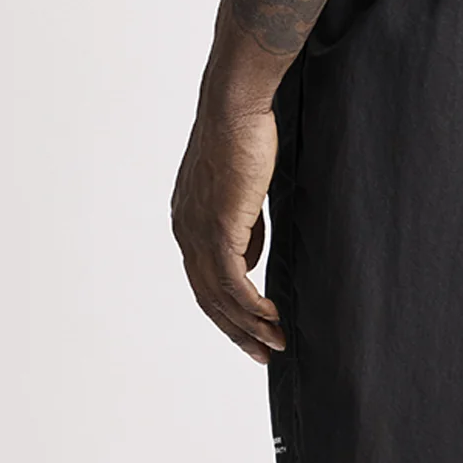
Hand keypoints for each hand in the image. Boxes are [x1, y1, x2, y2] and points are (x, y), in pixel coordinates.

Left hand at [171, 99, 285, 363]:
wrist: (235, 108)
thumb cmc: (244, 139)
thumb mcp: (244, 195)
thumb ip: (245, 230)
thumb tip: (250, 263)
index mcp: (188, 223)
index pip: (205, 281)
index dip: (229, 312)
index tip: (254, 332)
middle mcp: (186, 232)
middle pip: (208, 298)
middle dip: (238, 331)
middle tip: (265, 354)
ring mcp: (198, 232)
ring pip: (220, 296)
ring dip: (250, 325)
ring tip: (276, 343)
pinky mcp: (217, 229)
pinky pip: (232, 282)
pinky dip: (251, 306)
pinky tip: (272, 317)